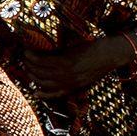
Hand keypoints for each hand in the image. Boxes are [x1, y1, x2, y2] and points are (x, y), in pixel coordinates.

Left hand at [22, 33, 136, 96]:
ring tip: (28, 68)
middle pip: (38, 72)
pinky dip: (43, 95)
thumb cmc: (94, 43)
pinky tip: (35, 92)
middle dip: (28, 64)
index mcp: (66, 62)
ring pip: (43, 84)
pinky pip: (55, 95)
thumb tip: (40, 40)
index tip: (25, 47)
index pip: (39, 60)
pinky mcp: (74, 88)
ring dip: (32, 76)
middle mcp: (66, 76)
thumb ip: (59, 45)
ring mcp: (70, 84)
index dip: (29, 54)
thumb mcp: (75, 41)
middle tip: (24, 56)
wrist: (112, 55)